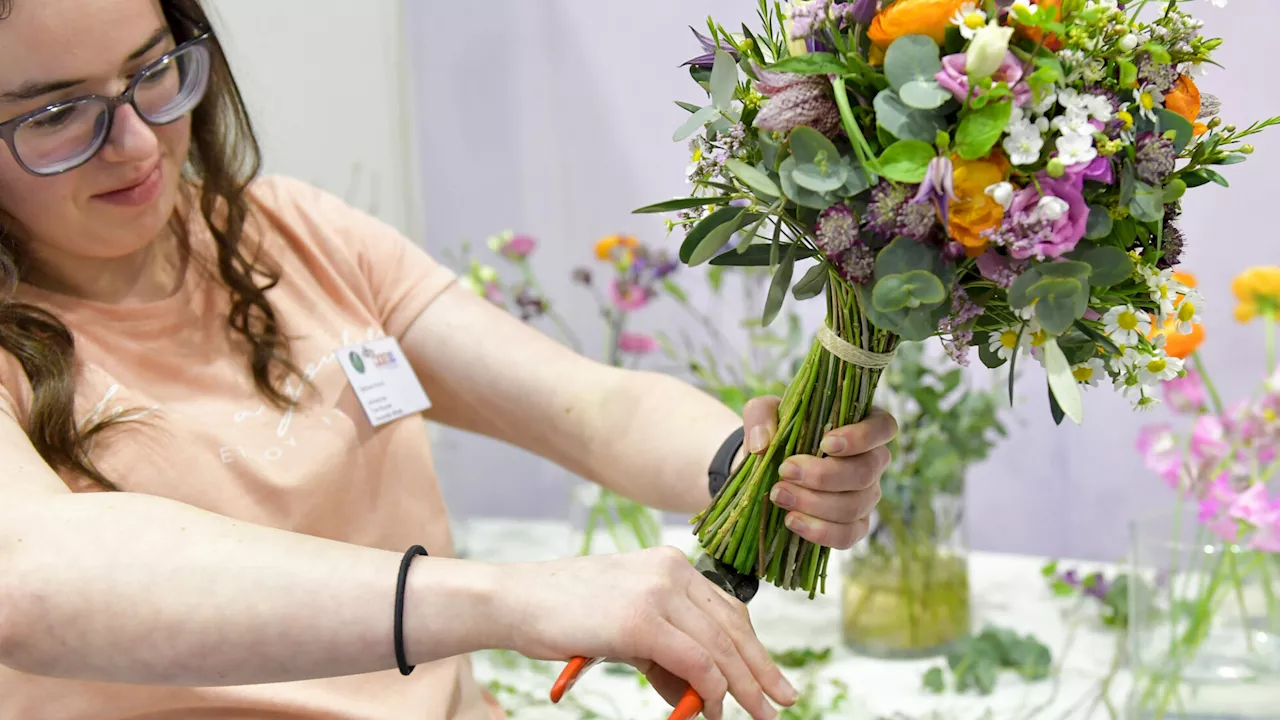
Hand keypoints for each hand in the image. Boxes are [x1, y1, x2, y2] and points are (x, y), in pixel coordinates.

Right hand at [503, 547, 796, 719]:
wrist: (516, 600)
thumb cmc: (564, 614)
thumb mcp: (626, 626)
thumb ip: (665, 651)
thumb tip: (699, 691)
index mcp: (670, 563)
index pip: (729, 609)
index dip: (753, 648)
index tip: (771, 678)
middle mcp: (671, 570)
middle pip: (733, 626)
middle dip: (760, 670)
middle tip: (781, 701)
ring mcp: (657, 592)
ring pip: (720, 646)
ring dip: (741, 687)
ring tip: (755, 714)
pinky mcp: (641, 620)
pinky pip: (696, 660)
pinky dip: (710, 689)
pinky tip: (712, 709)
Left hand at [742, 397, 896, 549]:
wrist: (770, 467)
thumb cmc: (778, 431)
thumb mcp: (763, 412)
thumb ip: (760, 416)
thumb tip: (762, 444)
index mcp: (863, 425)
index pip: (883, 427)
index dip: (862, 437)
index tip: (826, 443)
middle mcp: (873, 461)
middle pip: (865, 472)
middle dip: (823, 475)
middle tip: (785, 471)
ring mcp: (867, 496)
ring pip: (853, 506)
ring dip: (814, 504)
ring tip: (779, 495)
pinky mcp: (854, 525)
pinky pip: (847, 535)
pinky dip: (819, 531)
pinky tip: (792, 521)